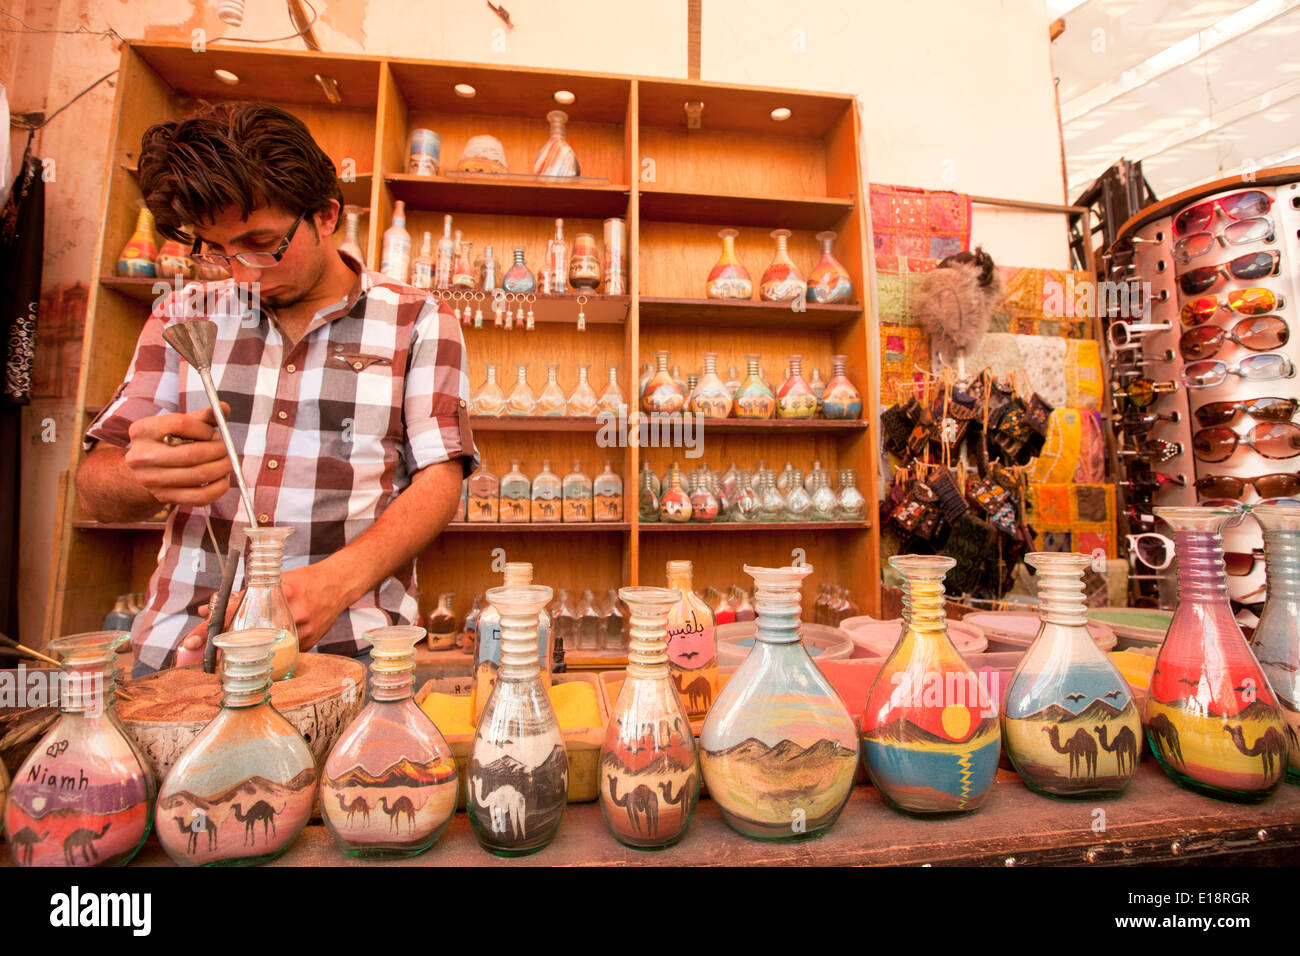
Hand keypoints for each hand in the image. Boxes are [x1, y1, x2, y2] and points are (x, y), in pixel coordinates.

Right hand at [124, 404, 232, 507]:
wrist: (147, 470)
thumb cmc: (170, 441)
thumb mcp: (180, 424)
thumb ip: (204, 416)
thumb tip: (225, 408)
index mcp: (142, 430)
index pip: (180, 424)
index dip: (204, 429)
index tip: (213, 433)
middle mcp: (140, 456)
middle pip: (191, 454)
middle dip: (217, 451)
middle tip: (225, 449)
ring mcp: (151, 480)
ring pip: (198, 475)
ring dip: (221, 468)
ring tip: (225, 462)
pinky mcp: (164, 497)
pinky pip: (200, 496)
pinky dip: (218, 488)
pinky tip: (222, 479)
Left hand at [181, 561, 349, 655]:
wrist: (338, 585)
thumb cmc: (304, 581)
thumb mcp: (276, 580)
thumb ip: (245, 595)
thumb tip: (209, 610)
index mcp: (279, 592)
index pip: (236, 612)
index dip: (211, 627)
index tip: (192, 641)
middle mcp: (289, 613)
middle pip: (245, 638)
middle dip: (219, 647)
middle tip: (198, 652)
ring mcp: (299, 632)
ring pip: (261, 649)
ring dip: (243, 651)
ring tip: (226, 654)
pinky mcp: (306, 645)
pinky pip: (279, 653)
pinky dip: (268, 650)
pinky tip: (263, 647)